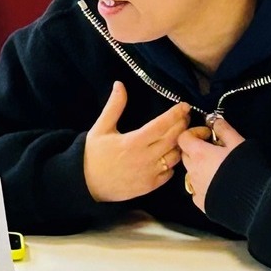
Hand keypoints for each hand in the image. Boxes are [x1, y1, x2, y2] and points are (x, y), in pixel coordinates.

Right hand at [82, 83, 191, 203]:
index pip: (163, 125)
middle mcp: (146, 157)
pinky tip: (168, 155)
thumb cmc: (93, 154)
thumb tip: (120, 84)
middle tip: (185, 118)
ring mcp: (150, 173)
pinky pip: (170, 173)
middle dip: (182, 126)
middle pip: (173, 139)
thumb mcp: (101, 128)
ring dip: (180, 144)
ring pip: (175, 156)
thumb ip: (114, 106)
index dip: (176, 114)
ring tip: (179, 135)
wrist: (85, 184)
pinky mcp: (150, 186)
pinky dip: (172, 163)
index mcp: (134, 141)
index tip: (185, 106)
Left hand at [176, 116, 244, 214]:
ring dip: (200, 168)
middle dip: (197, 149)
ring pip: (191, 173)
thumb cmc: (246, 168)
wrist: (254, 201)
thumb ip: (224, 130)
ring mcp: (195, 189)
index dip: (194, 133)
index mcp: (199, 154)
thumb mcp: (239, 143)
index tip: (209, 134)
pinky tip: (219, 185)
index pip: (183, 138)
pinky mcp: (201, 203)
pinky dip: (204, 185)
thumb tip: (215, 121)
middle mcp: (192, 172)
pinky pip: (197, 190)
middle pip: (186, 155)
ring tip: (220, 169)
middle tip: (215, 150)